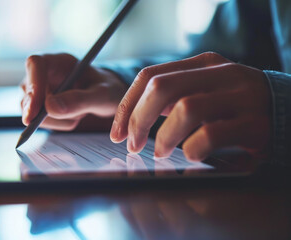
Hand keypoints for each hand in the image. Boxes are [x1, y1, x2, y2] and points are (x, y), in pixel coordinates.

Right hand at [21, 53, 126, 130]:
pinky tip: (73, 116)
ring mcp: (37, 91)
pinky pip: (41, 122)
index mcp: (58, 61)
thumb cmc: (105, 88)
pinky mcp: (37, 107)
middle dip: (48, 111)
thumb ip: (80, 99)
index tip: (35, 111)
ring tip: (80, 111)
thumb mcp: (102, 94)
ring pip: (33, 112)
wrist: (105, 97)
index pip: (35, 64)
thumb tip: (51, 108)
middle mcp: (43, 73)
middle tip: (74, 117)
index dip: (33, 85)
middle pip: (29, 93)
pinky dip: (59, 124)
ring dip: (59, 119)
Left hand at [110, 52, 271, 160]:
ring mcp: (240, 97)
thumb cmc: (237, 107)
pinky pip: (212, 135)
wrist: (289, 112)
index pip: (150, 76)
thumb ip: (174, 96)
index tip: (117, 132)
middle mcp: (221, 74)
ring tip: (159, 153)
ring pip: (186, 108)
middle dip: (138, 119)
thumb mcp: (205, 91)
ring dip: (164, 136)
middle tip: (132, 144)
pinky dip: (193, 148)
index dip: (127, 105)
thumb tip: (133, 115)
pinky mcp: (255, 123)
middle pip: (162, 88)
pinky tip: (191, 155)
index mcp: (203, 64)